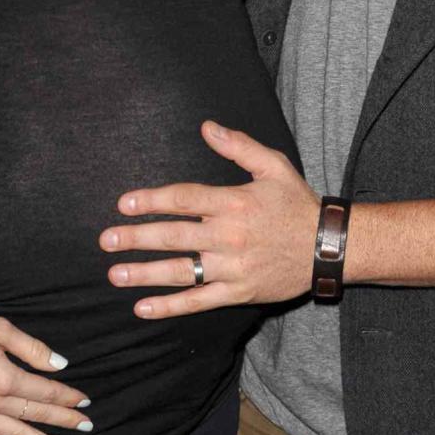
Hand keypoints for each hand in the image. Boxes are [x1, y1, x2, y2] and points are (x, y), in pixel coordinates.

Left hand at [99, 121, 320, 317]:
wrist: (328, 246)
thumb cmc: (297, 203)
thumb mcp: (273, 165)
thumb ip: (238, 146)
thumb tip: (206, 126)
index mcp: (234, 202)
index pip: (184, 200)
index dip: (152, 201)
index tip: (124, 203)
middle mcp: (230, 236)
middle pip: (174, 236)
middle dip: (136, 238)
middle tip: (106, 240)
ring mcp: (233, 267)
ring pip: (182, 271)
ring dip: (145, 273)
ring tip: (115, 273)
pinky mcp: (239, 292)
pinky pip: (199, 301)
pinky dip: (171, 307)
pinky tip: (142, 308)